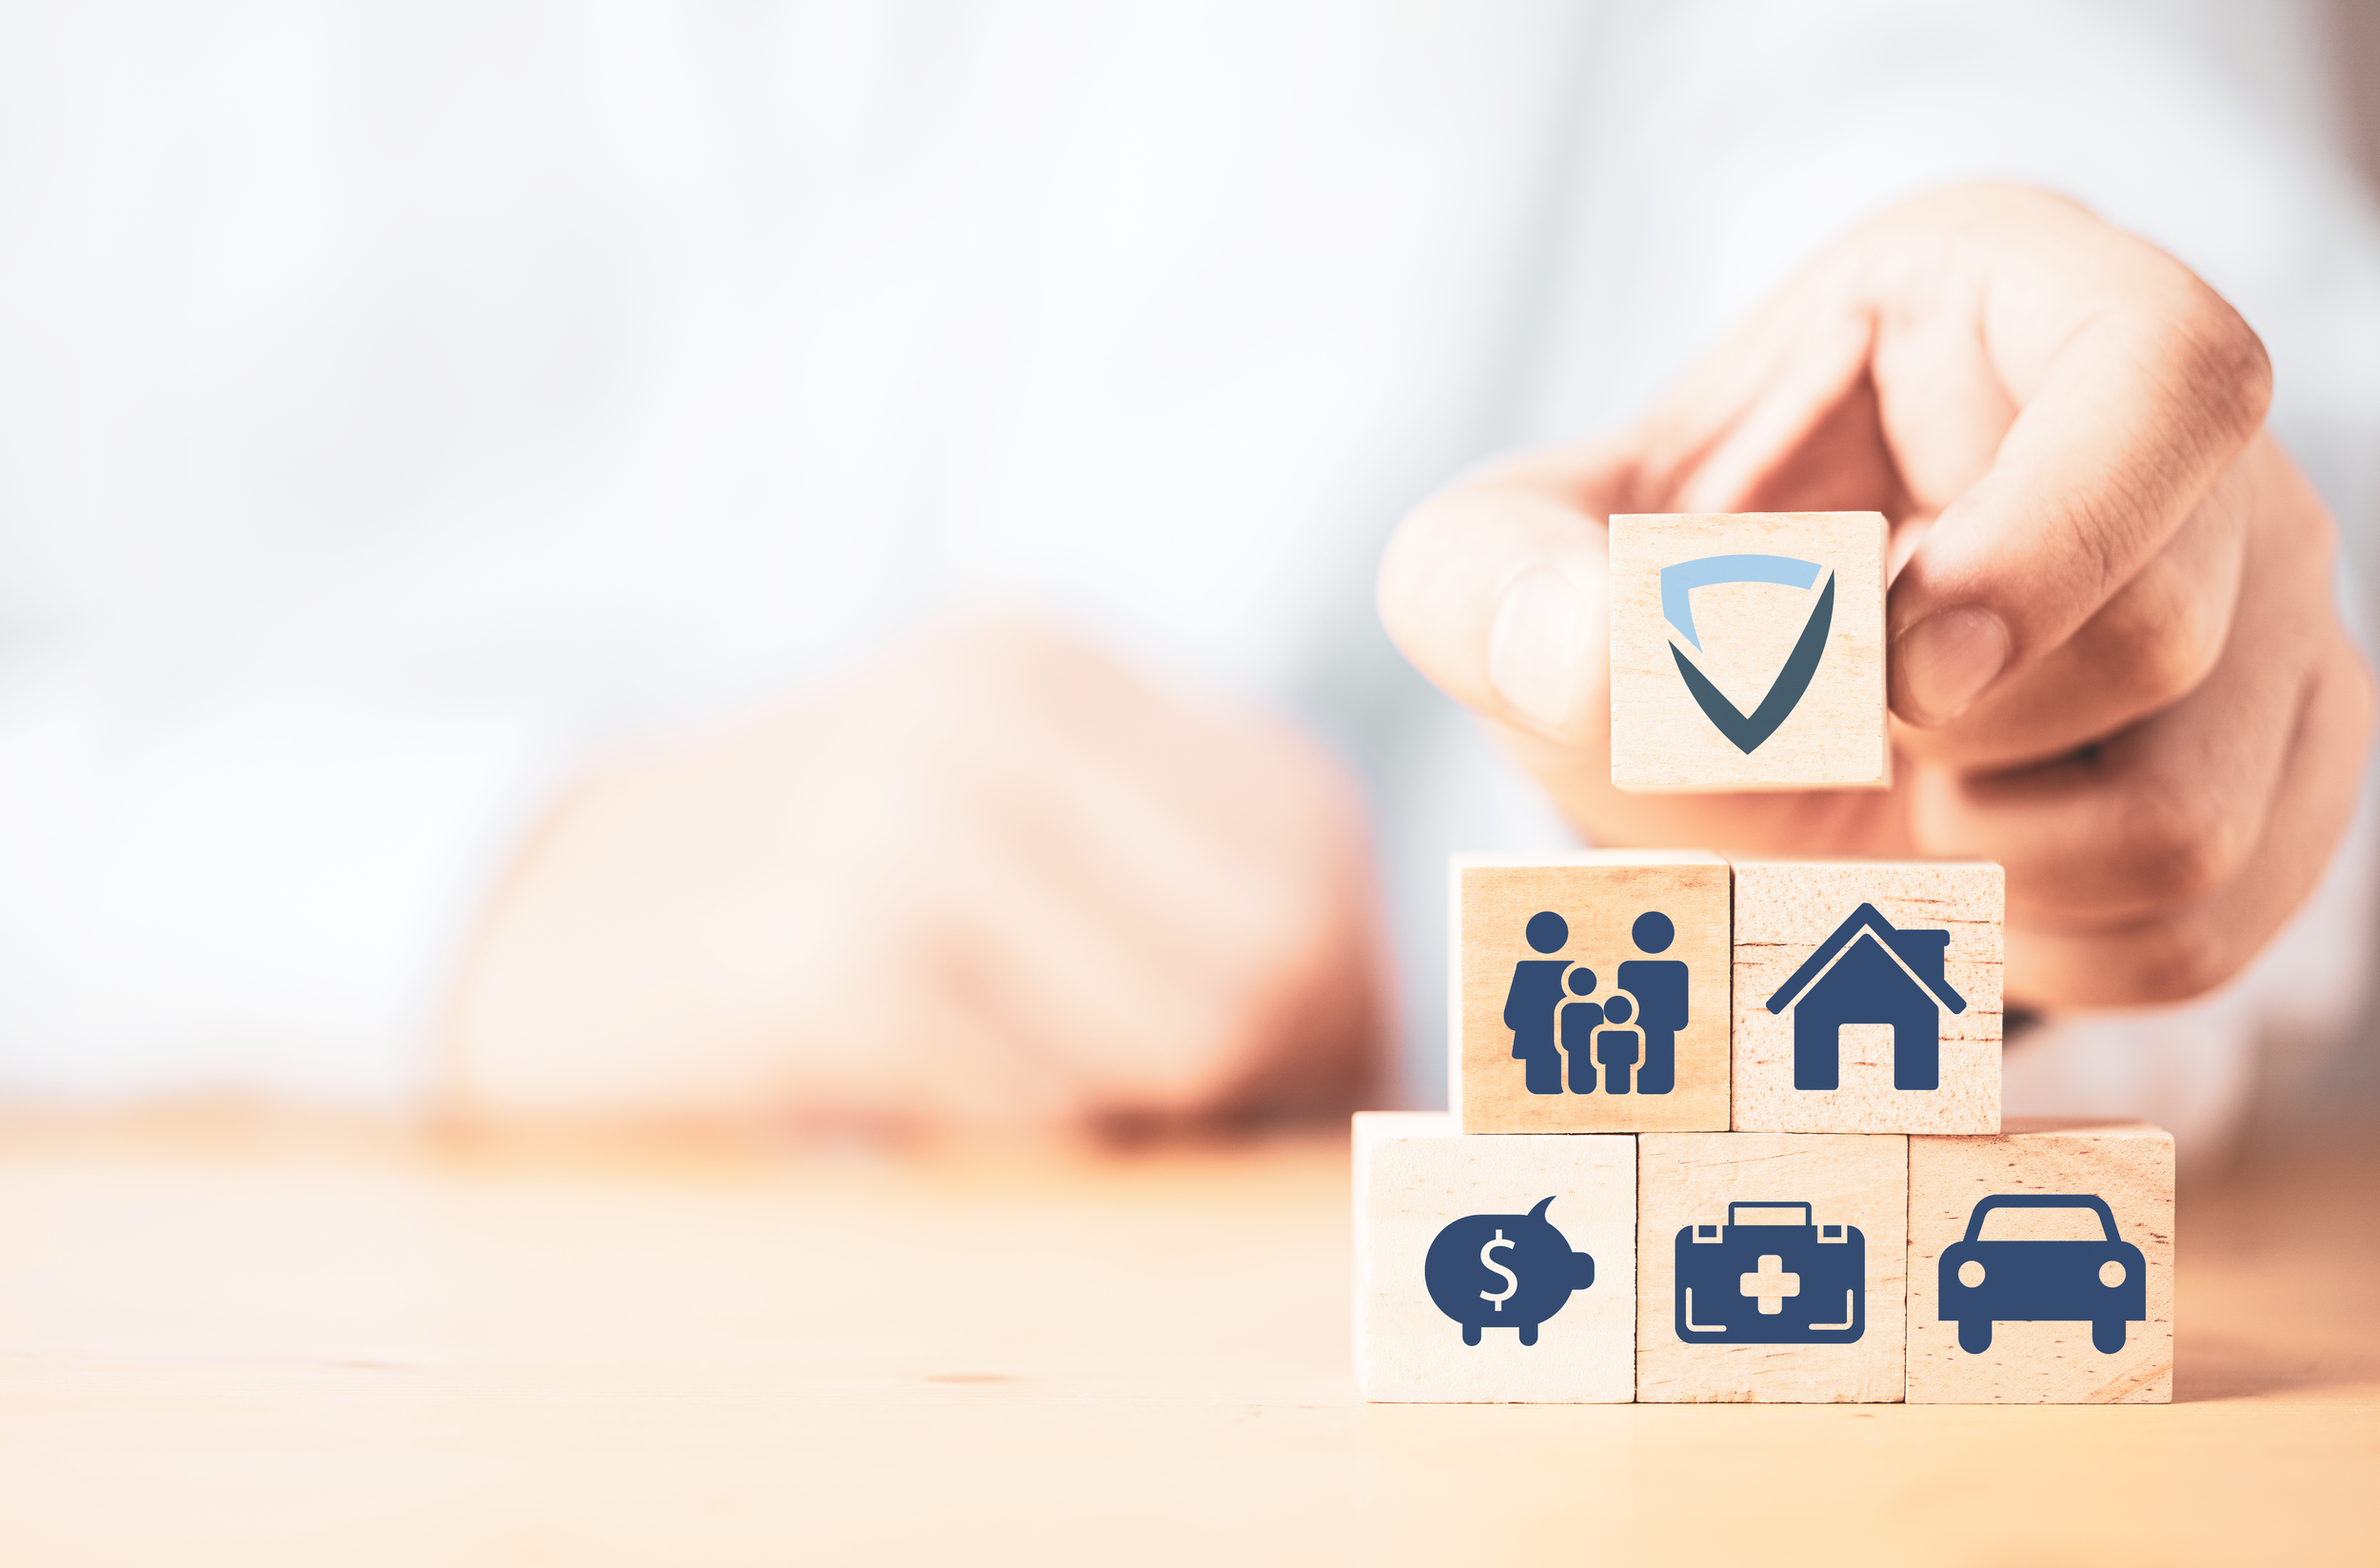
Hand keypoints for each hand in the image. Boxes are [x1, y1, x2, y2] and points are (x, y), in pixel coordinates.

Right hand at [443, 621, 1385, 1131]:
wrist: (535, 925)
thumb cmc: (801, 901)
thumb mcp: (980, 826)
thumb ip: (1169, 887)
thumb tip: (1378, 1050)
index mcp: (1046, 671)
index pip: (1310, 845)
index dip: (1337, 999)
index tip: (1283, 1089)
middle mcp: (988, 715)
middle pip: (1278, 945)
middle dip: (1272, 1082)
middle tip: (1197, 1142)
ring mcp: (901, 828)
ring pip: (1189, 1036)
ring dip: (1156, 1132)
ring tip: (1065, 1130)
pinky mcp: (822, 967)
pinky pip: (1038, 1118)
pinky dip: (1027, 1160)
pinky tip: (945, 1128)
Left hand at [1380, 184, 2371, 1009]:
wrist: (1736, 712)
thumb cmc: (1641, 597)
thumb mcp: (1512, 567)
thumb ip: (1493, 585)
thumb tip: (1575, 652)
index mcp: (2015, 304)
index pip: (2171, 374)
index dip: (2051, 538)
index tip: (1900, 664)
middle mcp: (2191, 449)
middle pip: (2169, 637)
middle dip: (1950, 740)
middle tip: (1841, 723)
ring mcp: (2276, 608)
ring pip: (2195, 819)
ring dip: (1980, 861)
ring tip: (1895, 788)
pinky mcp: (2287, 763)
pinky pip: (2204, 931)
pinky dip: (2034, 947)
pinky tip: (1959, 864)